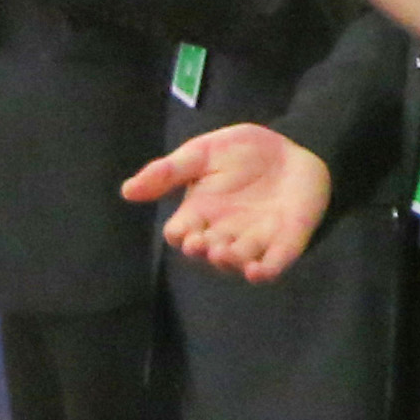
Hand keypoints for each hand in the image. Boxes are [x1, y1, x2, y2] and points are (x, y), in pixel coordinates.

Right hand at [123, 123, 331, 282]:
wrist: (293, 147)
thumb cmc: (244, 152)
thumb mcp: (202, 153)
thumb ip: (168, 171)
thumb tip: (127, 191)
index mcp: (199, 213)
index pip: (181, 233)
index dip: (181, 235)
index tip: (183, 231)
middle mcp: (222, 232)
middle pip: (206, 250)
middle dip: (204, 248)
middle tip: (201, 242)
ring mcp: (254, 240)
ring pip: (236, 260)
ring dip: (229, 260)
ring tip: (223, 252)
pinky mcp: (284, 244)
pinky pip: (272, 266)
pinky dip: (263, 272)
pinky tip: (255, 271)